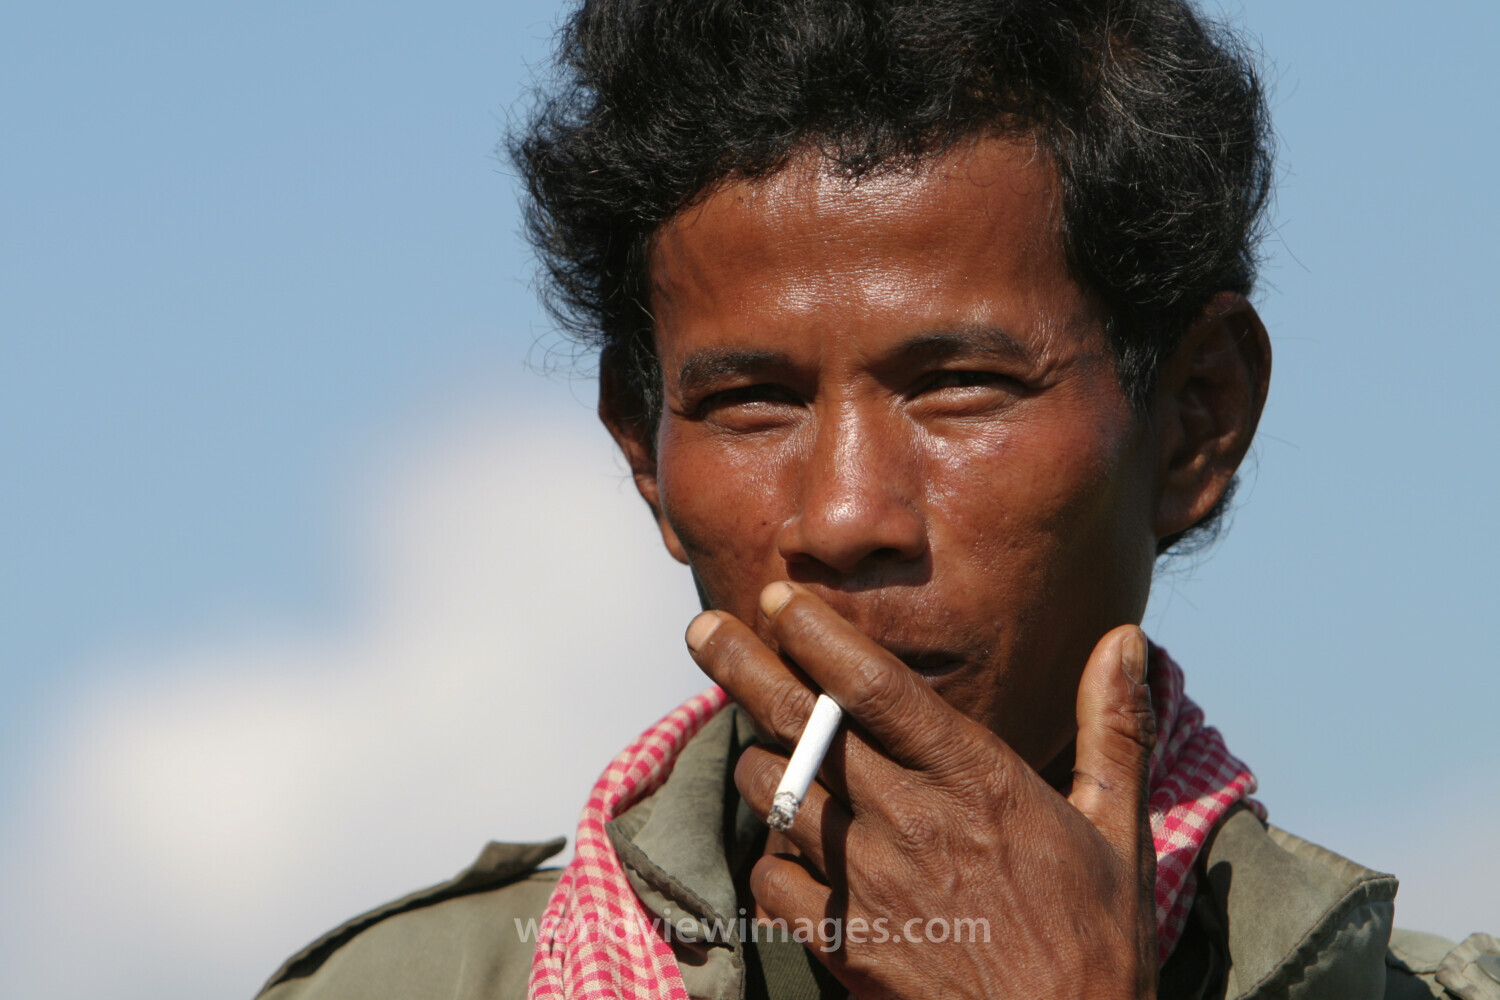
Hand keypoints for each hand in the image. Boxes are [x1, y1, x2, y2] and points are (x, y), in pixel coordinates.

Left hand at [684, 581, 1158, 999]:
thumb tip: (1125, 637)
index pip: (876, 687)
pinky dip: (769, 853)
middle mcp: (911, 822)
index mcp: (976, 780)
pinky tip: (785, 844)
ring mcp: (869, 886)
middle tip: (703, 630)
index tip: (777, 595)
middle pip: (803, 726)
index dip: (818, 634)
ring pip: (775, 796)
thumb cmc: (1098, 942)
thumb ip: (1113, 727)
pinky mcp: (843, 948)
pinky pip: (772, 879)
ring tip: (761, 741)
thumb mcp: (1120, 828)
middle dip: (743, 666)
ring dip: (759, 760)